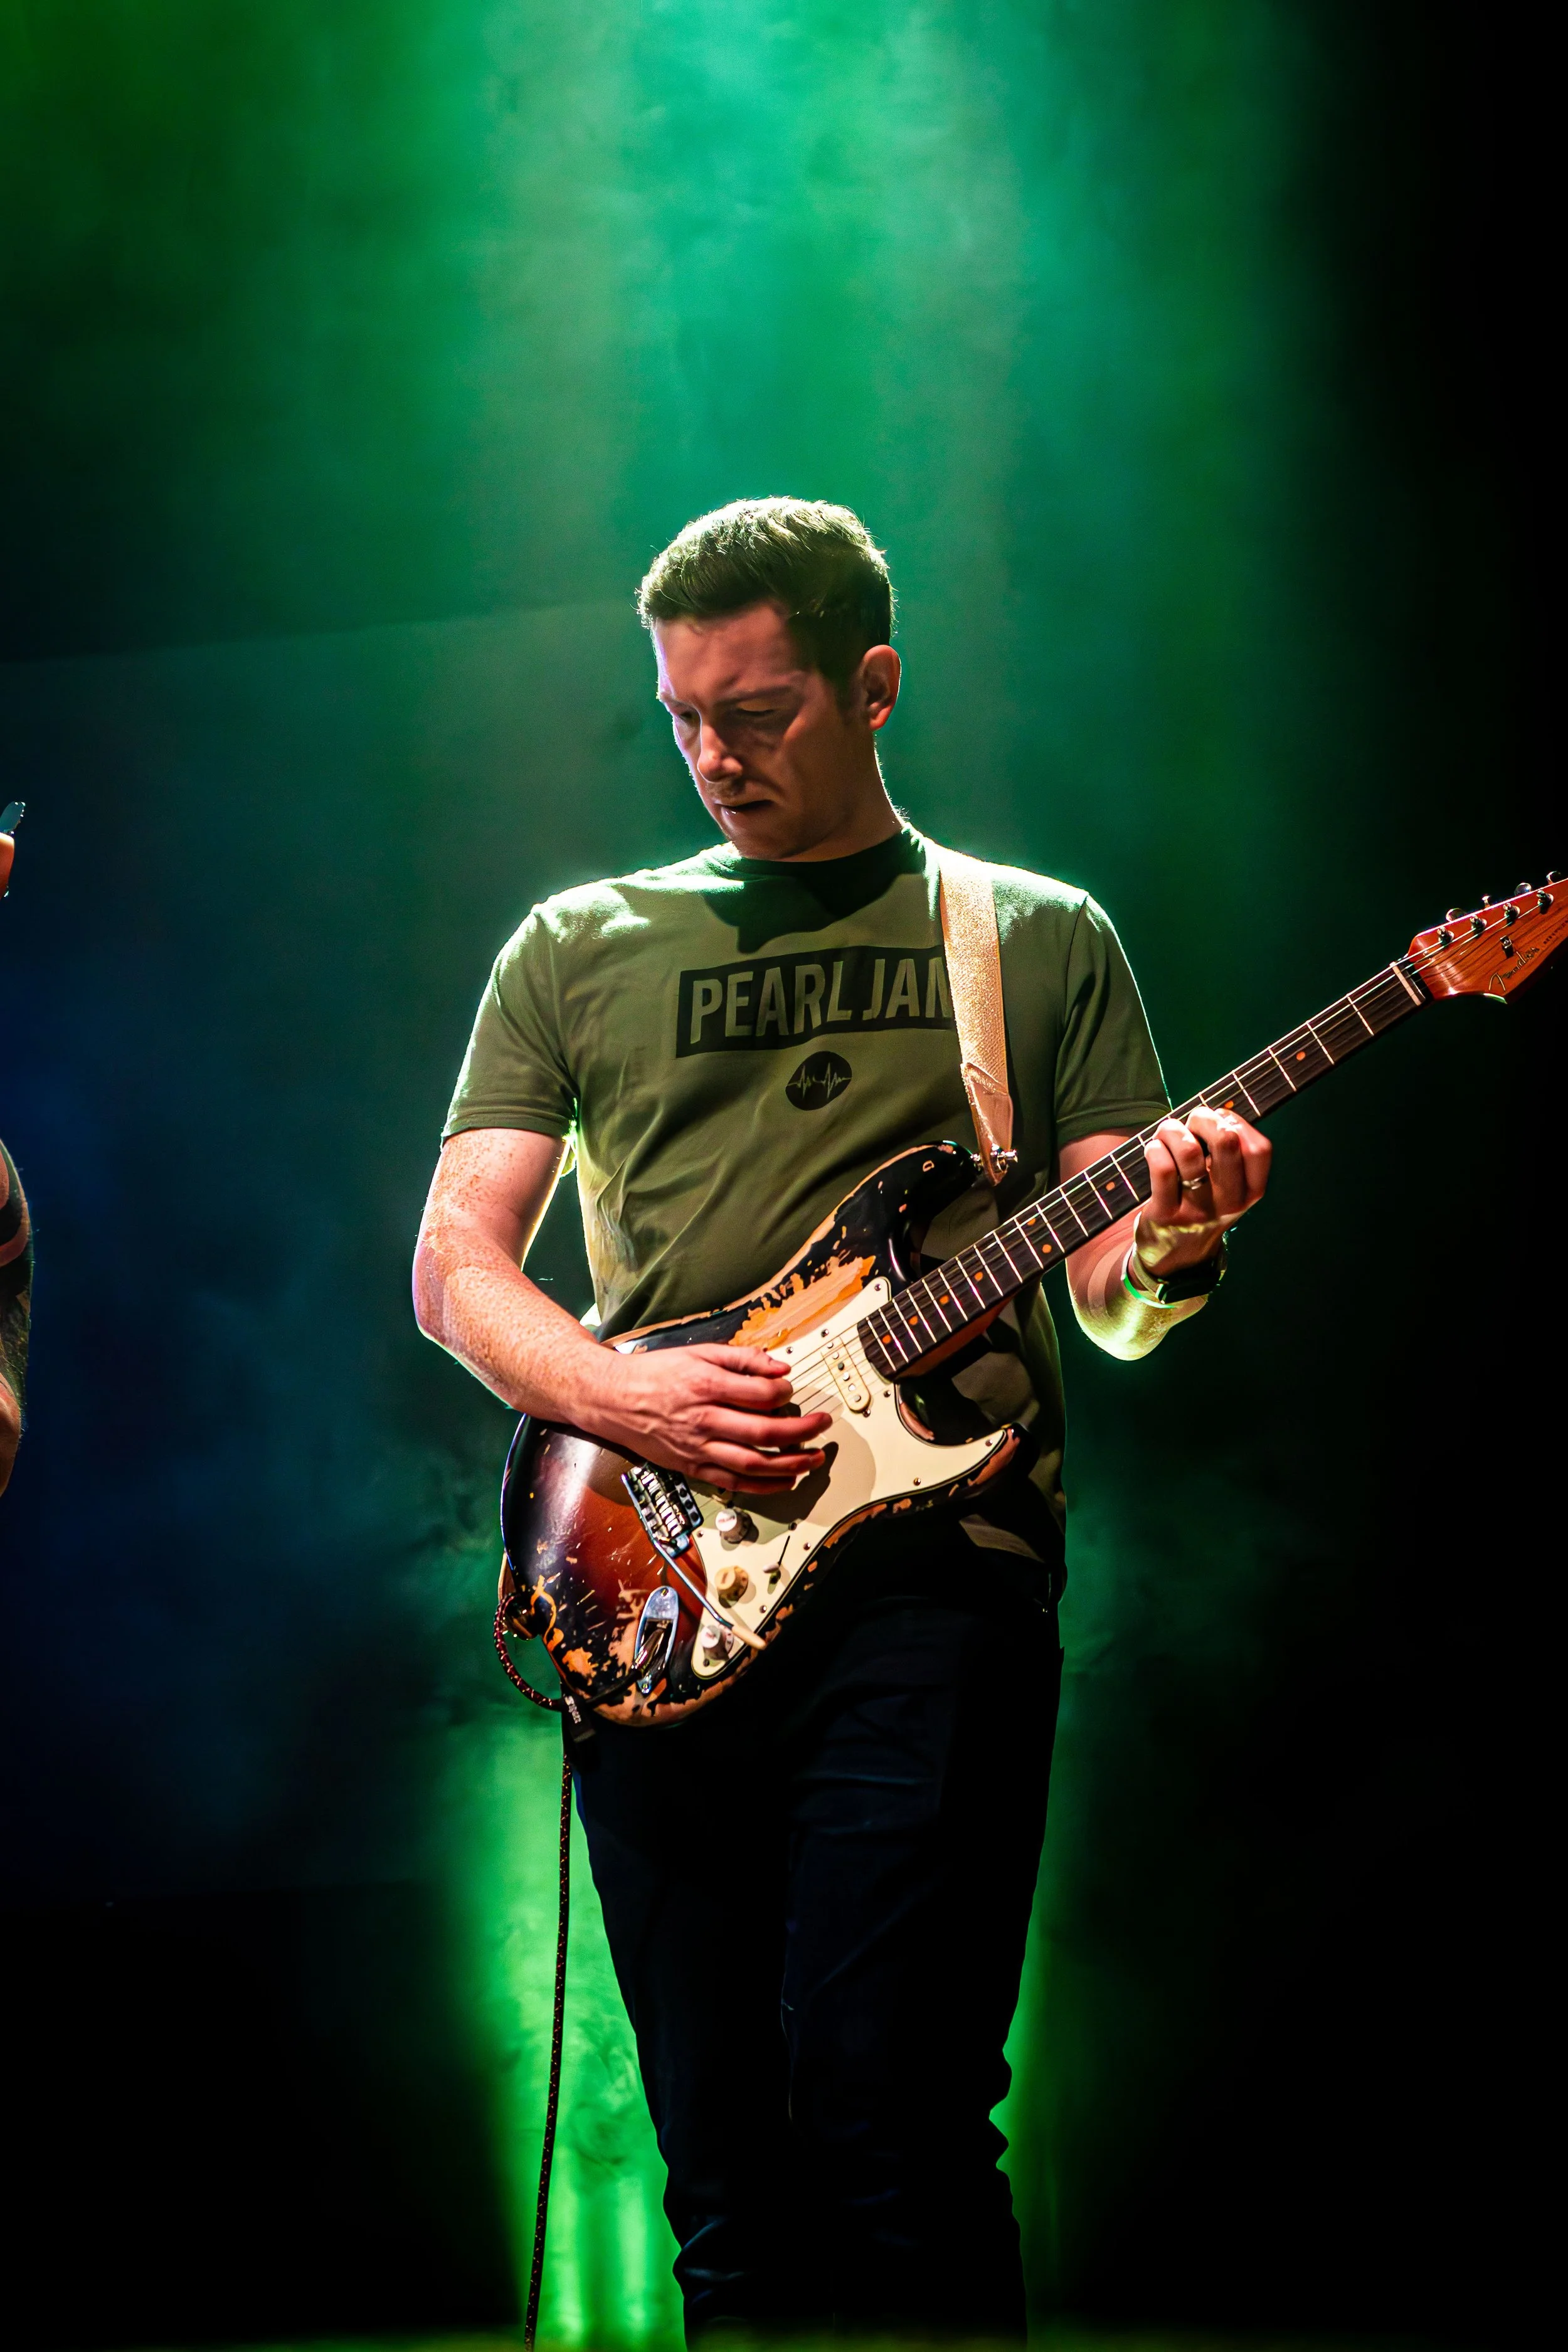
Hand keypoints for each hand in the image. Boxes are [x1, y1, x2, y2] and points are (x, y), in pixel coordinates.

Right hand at [577, 1342, 831, 1495]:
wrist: (612, 1399)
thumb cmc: (655, 1373)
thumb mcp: (698, 1352)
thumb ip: (741, 1358)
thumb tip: (779, 1368)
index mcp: (707, 1385)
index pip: (763, 1395)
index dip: (786, 1394)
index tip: (792, 1391)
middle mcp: (705, 1419)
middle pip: (765, 1432)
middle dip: (802, 1431)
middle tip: (822, 1425)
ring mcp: (698, 1447)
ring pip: (754, 1464)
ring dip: (791, 1464)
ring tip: (813, 1459)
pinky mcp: (692, 1467)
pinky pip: (734, 1482)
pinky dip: (763, 1485)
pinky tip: (785, 1481)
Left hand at [1135, 1109, 1270, 1276]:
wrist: (1174, 1257)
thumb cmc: (1200, 1204)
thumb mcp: (1226, 1187)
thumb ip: (1227, 1153)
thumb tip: (1212, 1112)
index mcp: (1250, 1193)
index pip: (1259, 1149)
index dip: (1237, 1123)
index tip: (1220, 1121)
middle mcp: (1229, 1203)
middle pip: (1227, 1142)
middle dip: (1205, 1118)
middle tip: (1192, 1122)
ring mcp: (1198, 1210)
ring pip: (1188, 1151)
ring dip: (1172, 1130)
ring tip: (1166, 1134)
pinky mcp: (1167, 1215)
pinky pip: (1162, 1169)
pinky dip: (1154, 1149)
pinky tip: (1153, 1150)